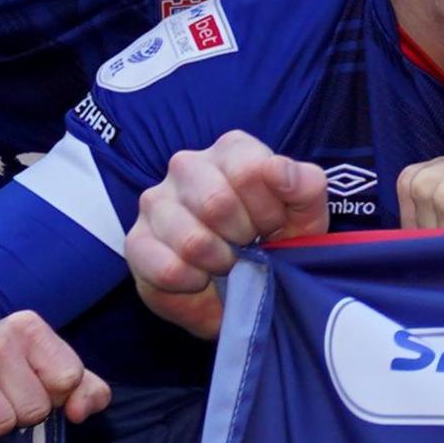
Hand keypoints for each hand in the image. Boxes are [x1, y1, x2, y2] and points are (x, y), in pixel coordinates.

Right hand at [0, 311, 108, 442]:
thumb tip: (78, 412)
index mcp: (28, 327)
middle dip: (22, 415)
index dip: (56, 396)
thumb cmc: (5, 374)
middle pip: (34, 409)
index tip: (35, 386)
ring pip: (0, 424)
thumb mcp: (52, 374)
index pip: (68, 379)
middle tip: (2, 399)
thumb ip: (87, 390)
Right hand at [126, 130, 327, 338]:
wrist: (249, 292)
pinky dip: (193, 283)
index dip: (269, 210)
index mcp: (231, 150)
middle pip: (216, 203)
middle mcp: (188, 166)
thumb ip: (306, 185)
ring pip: (191, 240)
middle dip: (244, 239)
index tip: (273, 225)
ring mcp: (156, 201)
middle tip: (249, 247)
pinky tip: (200, 278)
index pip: (249, 169)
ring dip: (219, 264)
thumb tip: (277, 169)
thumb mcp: (307, 216)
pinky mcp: (136, 241)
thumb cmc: (276, 242)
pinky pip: (167, 268)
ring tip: (226, 262)